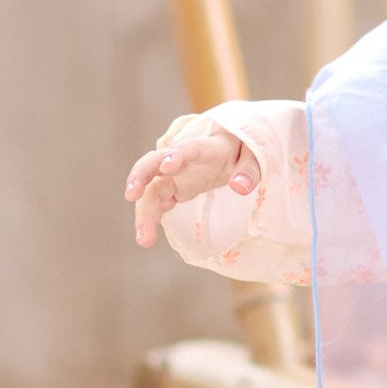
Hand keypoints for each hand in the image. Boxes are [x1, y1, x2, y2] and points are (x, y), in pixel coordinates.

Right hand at [124, 120, 261, 247]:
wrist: (232, 150)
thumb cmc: (244, 150)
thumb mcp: (255, 158)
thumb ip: (249, 170)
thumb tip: (240, 187)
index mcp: (206, 148)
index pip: (189, 148)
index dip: (177, 155)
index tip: (167, 167)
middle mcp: (183, 159)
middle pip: (154, 162)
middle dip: (141, 175)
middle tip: (131, 195)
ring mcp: (174, 174)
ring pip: (151, 189)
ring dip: (143, 212)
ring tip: (143, 240)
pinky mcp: (172, 188)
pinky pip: (155, 202)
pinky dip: (150, 218)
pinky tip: (146, 237)